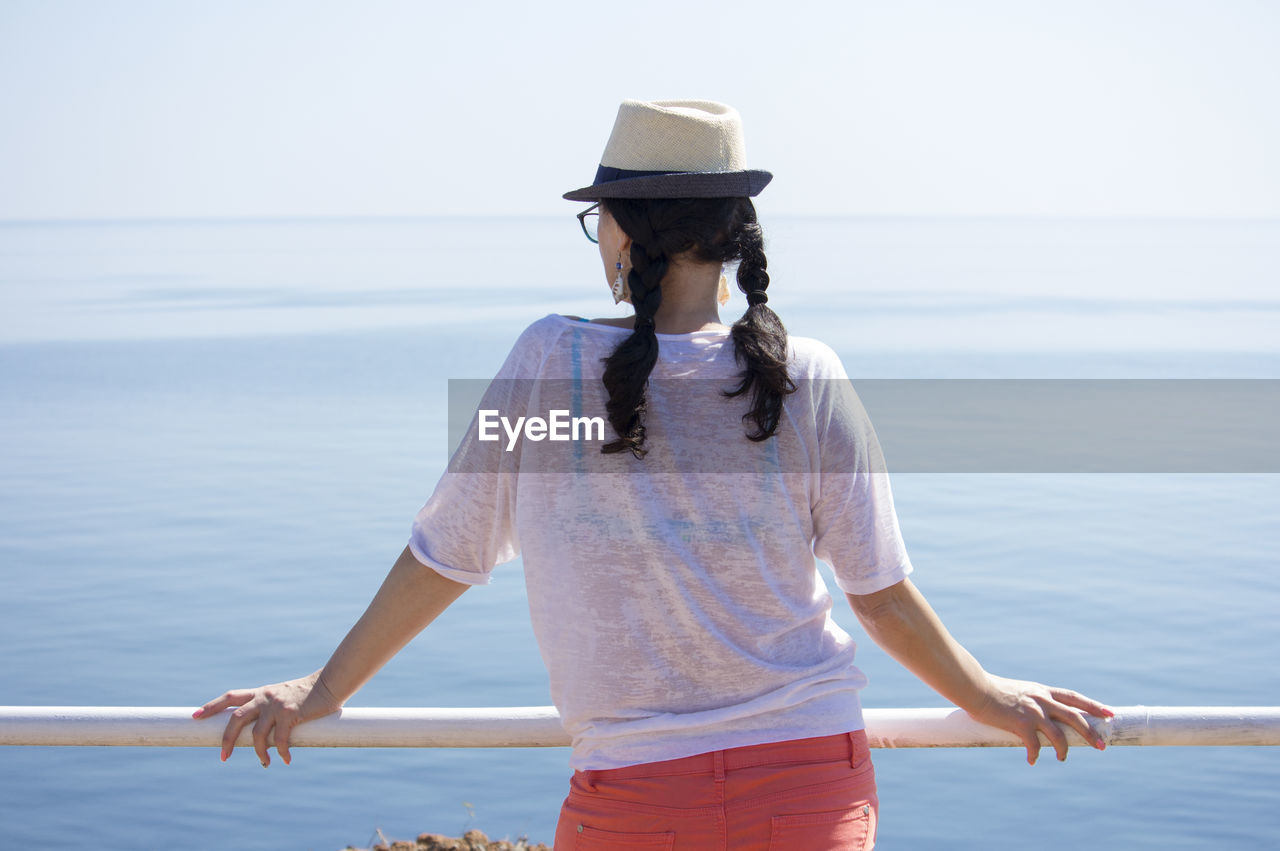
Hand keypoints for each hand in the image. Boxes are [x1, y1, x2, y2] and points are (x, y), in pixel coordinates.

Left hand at [192, 671, 341, 765]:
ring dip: (258, 753)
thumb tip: (265, 731)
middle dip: (226, 740)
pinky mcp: (290, 714)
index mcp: (261, 692)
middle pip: (236, 718)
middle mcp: (265, 697)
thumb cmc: (309, 692)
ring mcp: (276, 705)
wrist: (330, 683)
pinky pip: (280, 739)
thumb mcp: (284, 696)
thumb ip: (272, 708)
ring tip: (264, 764)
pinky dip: (281, 752)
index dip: (211, 707)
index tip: (195, 716)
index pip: (230, 697)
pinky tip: (285, 760)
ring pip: (257, 734)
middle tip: (223, 757)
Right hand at [967, 673, 1114, 764]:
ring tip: (1062, 759)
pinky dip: (1034, 755)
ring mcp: (1033, 712)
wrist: (976, 688)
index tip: (1109, 713)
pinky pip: (1034, 745)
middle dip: (1091, 733)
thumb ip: (1030, 701)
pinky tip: (1031, 761)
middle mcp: (1042, 700)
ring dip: (1064, 750)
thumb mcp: (1018, 691)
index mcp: (1042, 691)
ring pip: (1059, 735)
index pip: (1074, 697)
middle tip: (1103, 745)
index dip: (1093, 705)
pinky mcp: (1021, 723)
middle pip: (1076, 717)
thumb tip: (1034, 715)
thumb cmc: (991, 689)